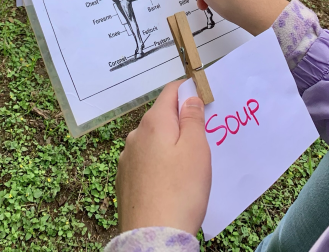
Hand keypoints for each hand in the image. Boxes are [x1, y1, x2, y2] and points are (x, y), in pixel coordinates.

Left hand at [116, 80, 210, 235]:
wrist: (152, 237)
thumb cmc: (181, 189)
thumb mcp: (196, 148)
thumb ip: (193, 118)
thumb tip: (189, 98)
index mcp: (154, 122)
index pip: (170, 92)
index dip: (187, 91)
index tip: (203, 101)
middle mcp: (135, 135)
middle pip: (161, 116)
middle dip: (180, 121)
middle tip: (201, 139)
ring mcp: (127, 158)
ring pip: (153, 140)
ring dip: (169, 143)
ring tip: (186, 166)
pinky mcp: (125, 179)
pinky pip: (145, 160)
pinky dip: (158, 162)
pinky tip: (169, 182)